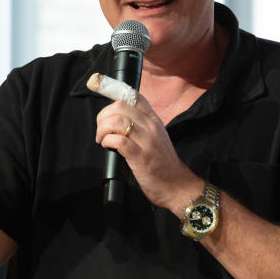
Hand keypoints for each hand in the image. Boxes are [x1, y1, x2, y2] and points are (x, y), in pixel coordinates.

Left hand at [94, 94, 198, 212]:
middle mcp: (151, 127)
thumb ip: (141, 126)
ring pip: (117, 121)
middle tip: (101, 130)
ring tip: (102, 139)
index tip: (103, 98)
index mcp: (154, 120)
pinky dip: (107, 141)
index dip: (114, 93)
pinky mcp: (141, 157)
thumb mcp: (156, 138)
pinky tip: (107, 146)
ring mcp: (147, 141)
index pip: (134, 96)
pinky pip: (119, 141)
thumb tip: (118, 119)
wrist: (177, 185)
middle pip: (120, 106)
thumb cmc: (163, 164)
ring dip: (103, 129)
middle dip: (103, 116)